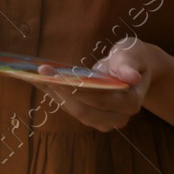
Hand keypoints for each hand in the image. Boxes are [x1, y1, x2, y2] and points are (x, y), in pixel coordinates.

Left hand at [24, 37, 166, 131]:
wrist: (137, 69)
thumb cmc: (133, 58)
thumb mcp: (133, 53)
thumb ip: (129, 64)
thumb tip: (131, 77)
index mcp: (130, 101)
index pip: (99, 98)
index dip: (74, 87)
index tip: (53, 73)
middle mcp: (119, 116)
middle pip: (83, 110)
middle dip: (60, 91)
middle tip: (40, 73)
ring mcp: (106, 121)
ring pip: (75, 112)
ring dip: (55, 94)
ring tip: (36, 76)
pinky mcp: (95, 119)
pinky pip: (73, 109)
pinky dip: (57, 96)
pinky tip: (43, 82)